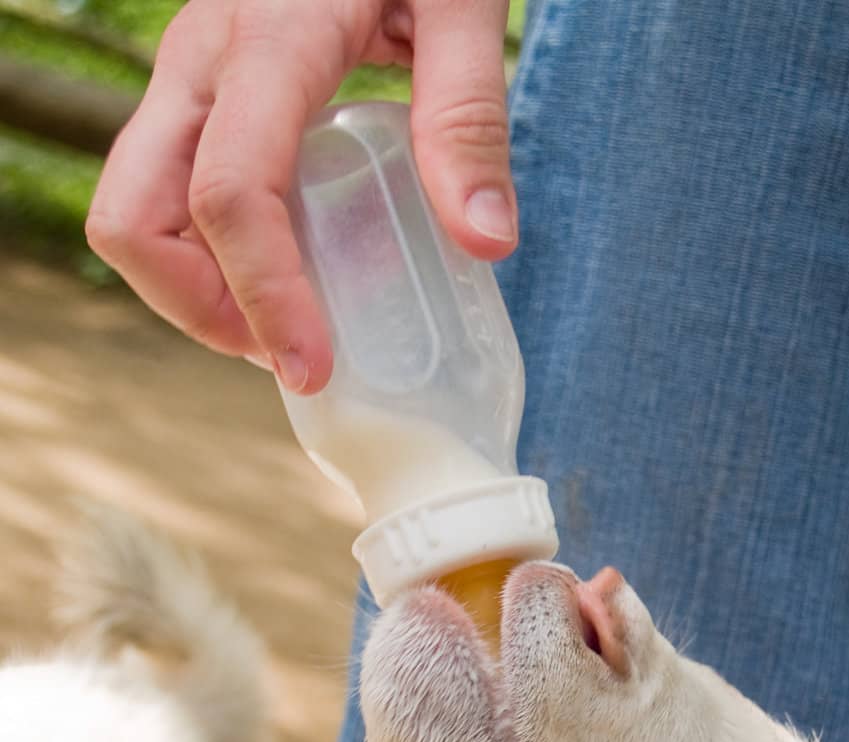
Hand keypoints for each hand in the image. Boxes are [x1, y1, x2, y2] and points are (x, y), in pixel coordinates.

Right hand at [87, 0, 514, 392]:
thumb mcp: (463, 6)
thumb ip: (469, 119)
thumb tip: (486, 241)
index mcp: (268, 42)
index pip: (230, 194)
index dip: (263, 297)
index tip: (313, 369)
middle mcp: (201, 61)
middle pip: (135, 218)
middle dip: (201, 309)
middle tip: (291, 351)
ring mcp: (186, 77)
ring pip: (133, 214)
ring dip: (195, 291)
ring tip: (289, 323)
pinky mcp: (195, 95)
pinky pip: (164, 196)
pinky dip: (207, 256)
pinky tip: (286, 272)